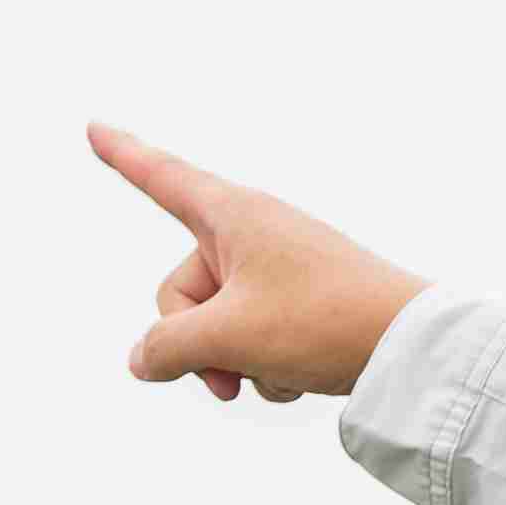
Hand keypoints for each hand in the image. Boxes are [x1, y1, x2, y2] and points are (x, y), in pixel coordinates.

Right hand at [90, 122, 425, 404]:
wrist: (411, 346)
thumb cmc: (324, 321)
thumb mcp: (228, 337)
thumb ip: (167, 347)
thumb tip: (144, 360)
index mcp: (231, 215)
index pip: (161, 177)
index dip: (123, 155)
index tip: (94, 126)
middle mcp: (251, 232)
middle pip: (180, 291)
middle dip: (194, 343)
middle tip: (228, 375)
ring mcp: (275, 268)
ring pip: (215, 324)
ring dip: (231, 361)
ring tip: (273, 373)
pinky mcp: (298, 301)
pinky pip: (251, 337)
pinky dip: (264, 364)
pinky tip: (297, 378)